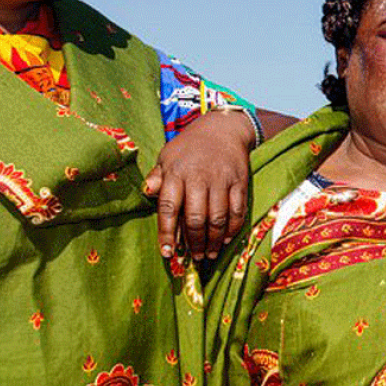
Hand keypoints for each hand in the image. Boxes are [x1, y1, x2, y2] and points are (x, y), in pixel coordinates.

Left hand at [145, 111, 253, 259]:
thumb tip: (146, 192)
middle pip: (196, 218)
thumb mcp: (167, 156)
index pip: (168, 207)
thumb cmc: (189, 147)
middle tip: (194, 257)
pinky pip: (237, 211)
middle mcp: (199, 177)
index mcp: (176, 172)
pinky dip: (232, 229)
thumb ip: (156, 177)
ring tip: (209, 254)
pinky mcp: (240, 182)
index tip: (167, 252)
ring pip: (218, 219)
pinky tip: (226, 240)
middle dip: (194, 242)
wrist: (222, 129)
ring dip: (213, 241)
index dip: (167, 233)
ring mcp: (221, 180)